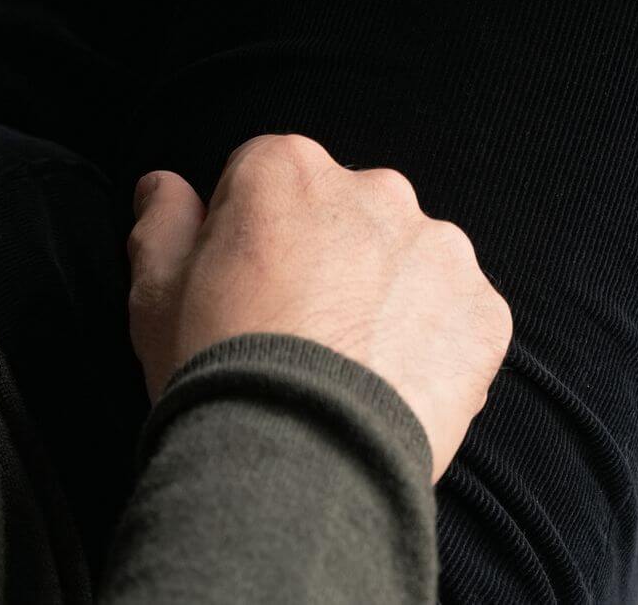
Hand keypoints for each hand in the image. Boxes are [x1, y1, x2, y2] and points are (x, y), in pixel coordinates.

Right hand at [127, 134, 511, 480]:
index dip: (248, 236)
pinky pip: (457, 315)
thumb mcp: (153, 297)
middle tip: (301, 334)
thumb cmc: (218, 372)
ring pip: (408, 259)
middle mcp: (374, 187)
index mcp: (288, 169)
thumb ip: (162, 224)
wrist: (300, 467)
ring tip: (351, 372)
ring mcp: (439, 245)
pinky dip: (434, 345)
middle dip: (327, 257)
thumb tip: (162, 185)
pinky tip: (395, 391)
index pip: (265, 178)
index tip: (243, 291)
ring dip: (387, 296)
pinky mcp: (483, 307)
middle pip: (345, 212)